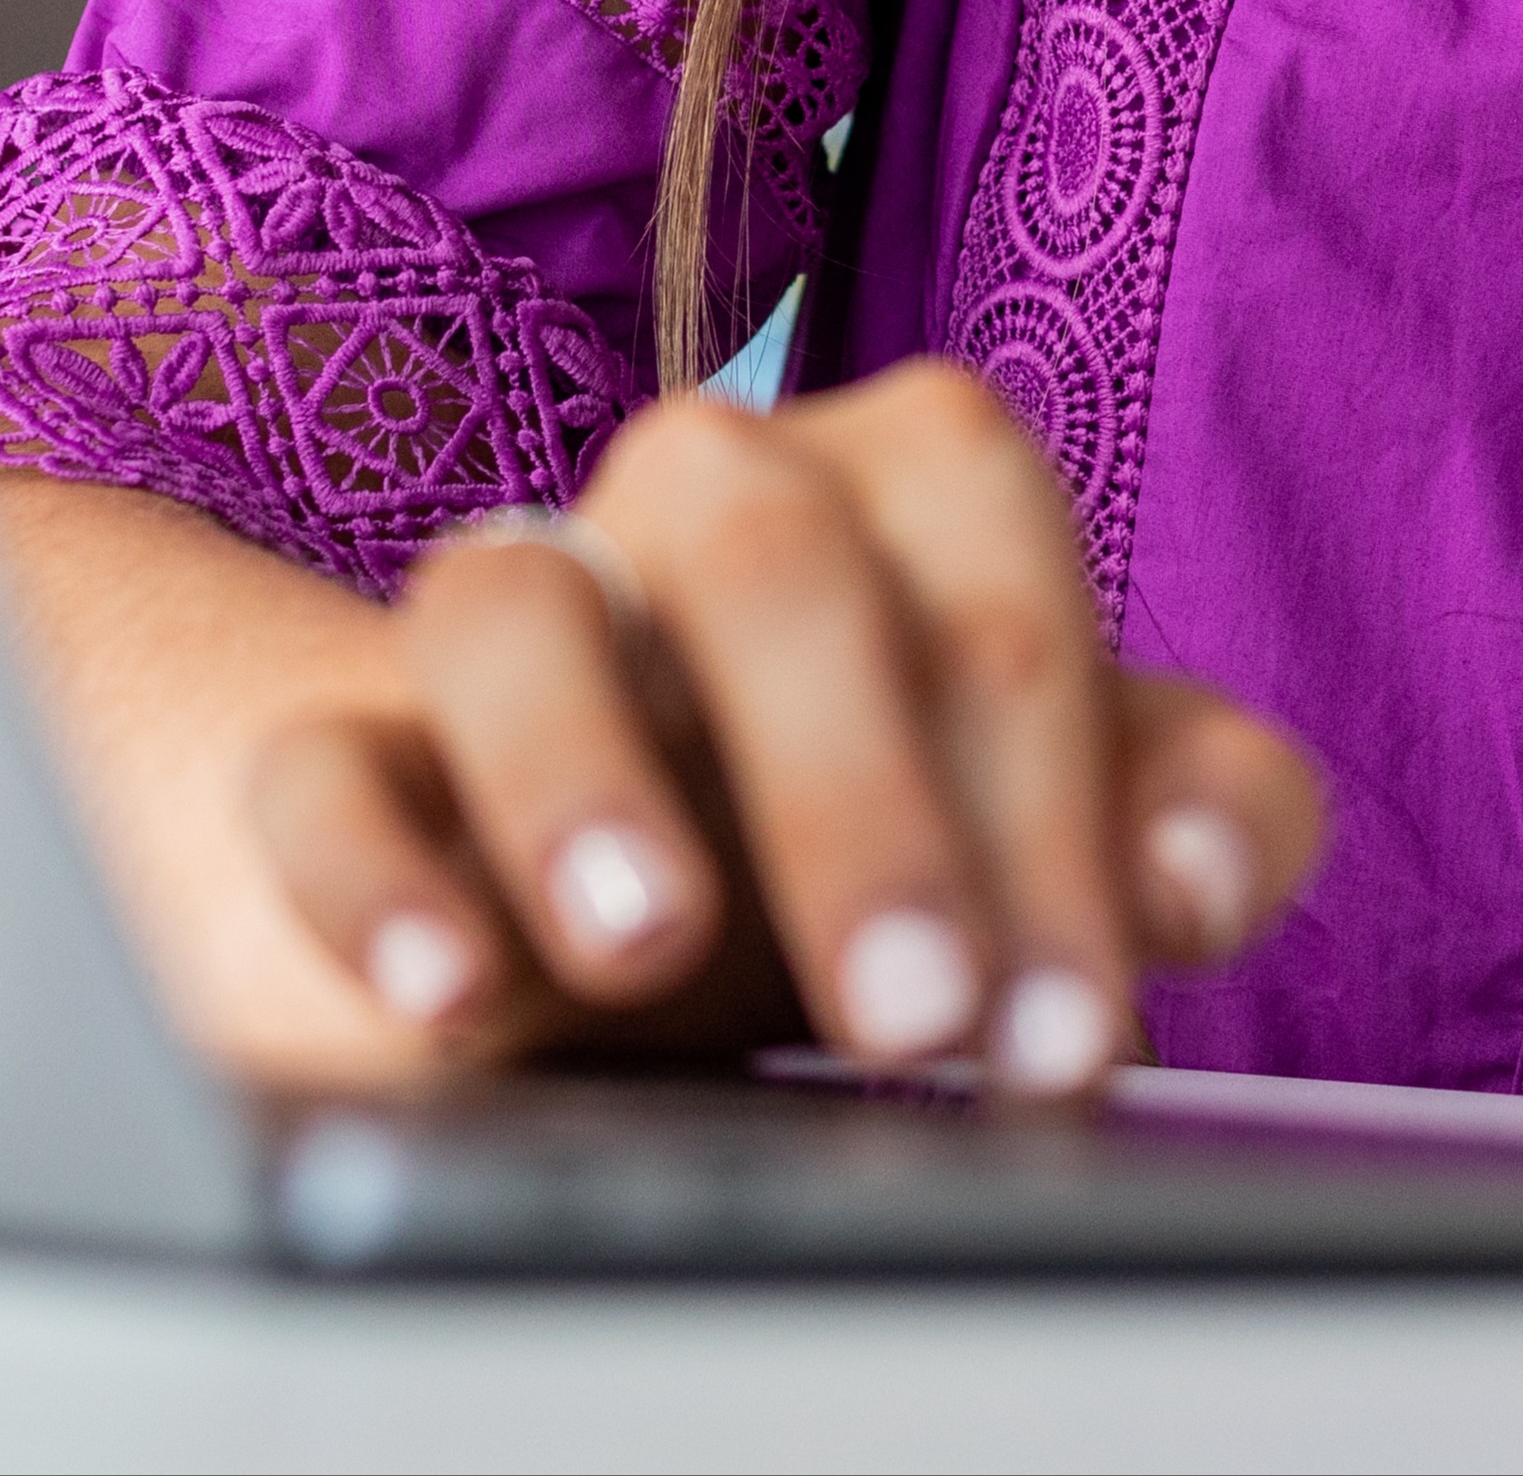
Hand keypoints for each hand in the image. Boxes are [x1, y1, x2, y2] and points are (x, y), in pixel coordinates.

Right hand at [241, 358, 1326, 1093]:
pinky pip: (324, 760)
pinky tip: (443, 993)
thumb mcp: (1071, 811)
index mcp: (906, 487)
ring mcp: (522, 607)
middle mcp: (706, 501)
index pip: (991, 579)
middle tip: (914, 1019)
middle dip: (855, 798)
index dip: (1048, 806)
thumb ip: (1197, 814)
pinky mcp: (356, 744)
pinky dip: (368, 868)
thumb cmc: (910, 810)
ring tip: (645, 948)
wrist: (672, 863)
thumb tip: (1198, 878)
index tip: (1064, 1036)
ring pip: (509, 605)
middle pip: (774, 563)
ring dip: (577, 769)